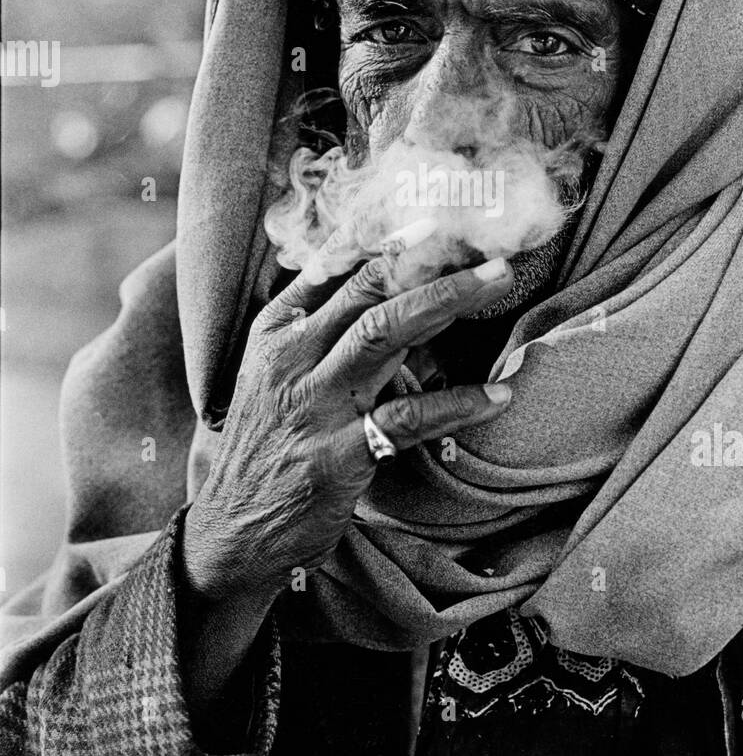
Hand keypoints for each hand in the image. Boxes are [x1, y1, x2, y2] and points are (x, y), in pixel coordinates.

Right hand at [181, 242, 513, 611]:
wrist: (230, 532)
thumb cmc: (267, 447)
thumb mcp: (270, 374)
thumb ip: (310, 323)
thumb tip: (359, 269)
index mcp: (275, 332)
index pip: (338, 269)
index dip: (393, 242)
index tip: (440, 223)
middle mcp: (291, 358)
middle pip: (370, 290)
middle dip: (434, 261)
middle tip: (490, 248)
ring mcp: (315, 404)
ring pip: (387, 333)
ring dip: (448, 301)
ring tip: (499, 283)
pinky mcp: (338, 454)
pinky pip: (408, 418)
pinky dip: (457, 403)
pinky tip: (496, 395)